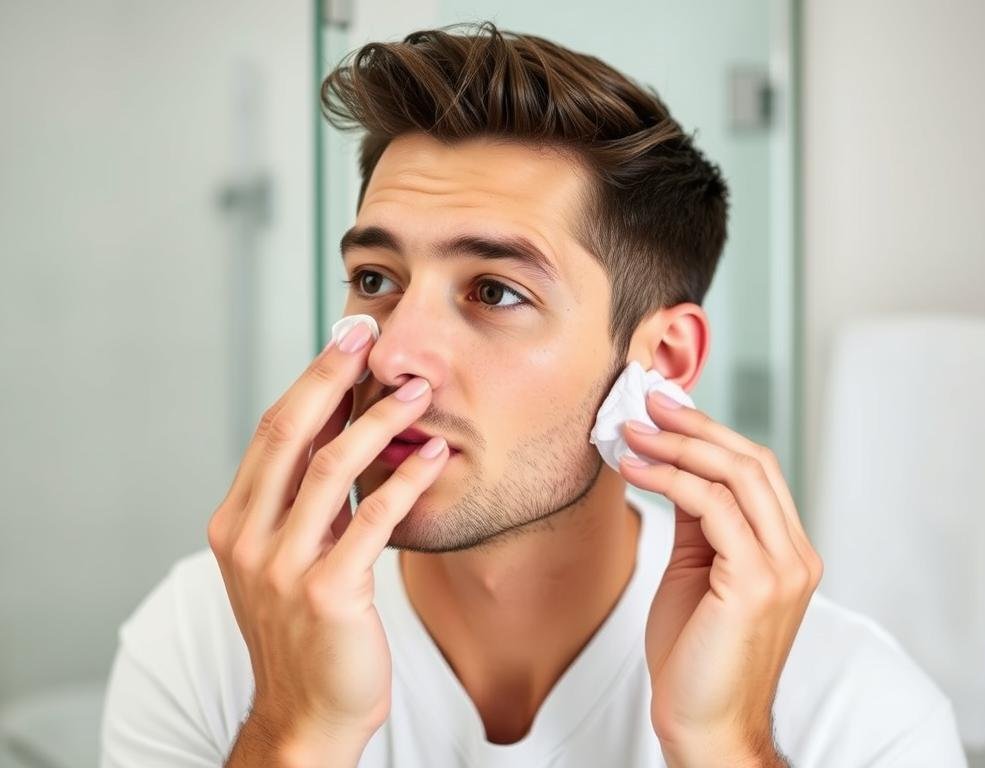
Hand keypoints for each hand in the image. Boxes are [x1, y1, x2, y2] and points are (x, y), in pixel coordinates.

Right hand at [206, 323, 450, 759]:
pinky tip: (432, 458)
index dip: (310, 380)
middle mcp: (249, 539)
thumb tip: (336, 426)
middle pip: (289, 433)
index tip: (344, 339)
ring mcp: (283, 567)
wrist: (307, 711)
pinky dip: (404, 482)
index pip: (272, 433)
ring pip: (330, 468)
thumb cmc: (305, 631)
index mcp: (235, 523)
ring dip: (380, 421)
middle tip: (370, 334)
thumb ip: (303, 500)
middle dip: (331, 376)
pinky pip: (371, 521)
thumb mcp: (289, 555)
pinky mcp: (327, 594)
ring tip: (419, 392)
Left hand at [618, 393, 822, 766]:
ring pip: (736, 476)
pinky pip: (711, 508)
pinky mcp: (756, 583)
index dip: (711, 433)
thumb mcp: (697, 571)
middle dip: (696, 426)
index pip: (757, 471)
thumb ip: (699, 521)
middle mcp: (795, 555)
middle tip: (648, 404)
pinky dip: (669, 479)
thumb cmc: (695, 655)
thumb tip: (676, 466)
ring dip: (676, 446)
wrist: (705, 724)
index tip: (666, 410)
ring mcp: (782, 568)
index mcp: (787, 552)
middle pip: (752, 462)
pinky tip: (635, 469)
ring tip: (631, 431)